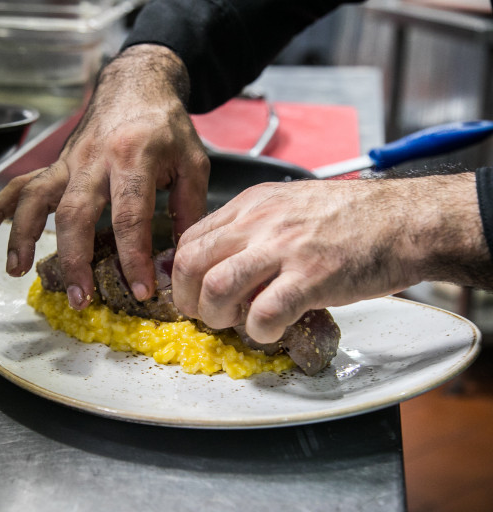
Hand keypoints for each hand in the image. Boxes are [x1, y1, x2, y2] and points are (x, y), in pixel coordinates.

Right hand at [0, 44, 209, 308]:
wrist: (136, 85)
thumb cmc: (166, 126)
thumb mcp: (194, 162)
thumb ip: (189, 209)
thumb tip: (180, 258)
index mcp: (134, 157)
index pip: (131, 215)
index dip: (134, 256)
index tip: (139, 289)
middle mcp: (95, 160)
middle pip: (75, 213)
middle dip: (74, 259)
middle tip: (79, 298)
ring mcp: (69, 162)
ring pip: (36, 198)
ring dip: (23, 235)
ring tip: (17, 269)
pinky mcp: (56, 165)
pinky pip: (21, 184)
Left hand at [172, 172, 488, 342]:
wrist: (405, 220)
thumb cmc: (351, 217)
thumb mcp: (287, 206)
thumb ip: (249, 228)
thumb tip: (217, 260)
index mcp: (250, 205)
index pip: (189, 239)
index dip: (181, 274)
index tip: (191, 292)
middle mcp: (259, 223)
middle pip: (190, 263)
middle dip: (188, 299)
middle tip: (206, 313)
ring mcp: (284, 248)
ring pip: (216, 287)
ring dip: (216, 316)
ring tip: (235, 323)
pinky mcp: (311, 277)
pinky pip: (263, 312)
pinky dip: (258, 331)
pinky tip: (270, 329)